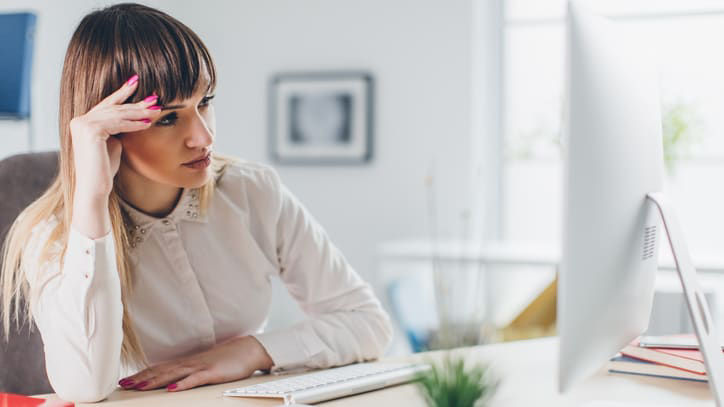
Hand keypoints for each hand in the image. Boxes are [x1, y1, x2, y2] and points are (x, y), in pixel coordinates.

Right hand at [69, 74, 160, 199]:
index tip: (135, 82)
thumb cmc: (104, 169)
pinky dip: (134, 124)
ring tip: (157, 110)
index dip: (122, 93)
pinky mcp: (90, 131)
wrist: (94, 187)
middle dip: (136, 103)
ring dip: (139, 113)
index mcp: (82, 121)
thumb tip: (132, 119)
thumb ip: (116, 129)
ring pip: (117, 115)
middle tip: (155, 98)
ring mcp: (82, 125)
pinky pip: (117, 124)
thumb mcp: (112, 143)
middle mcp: (79, 120)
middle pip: (113, 108)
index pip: (106, 104)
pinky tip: (147, 123)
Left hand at [118, 336, 273, 391]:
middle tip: (123, 385)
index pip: (160, 368)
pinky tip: (171, 389)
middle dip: (141, 378)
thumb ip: (191, 371)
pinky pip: (195, 379)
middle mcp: (191, 363)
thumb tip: (176, 379)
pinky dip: (182, 384)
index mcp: (188, 362)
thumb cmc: (229, 358)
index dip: (143, 374)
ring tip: (138, 387)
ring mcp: (201, 366)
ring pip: (173, 374)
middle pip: (161, 370)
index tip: (126, 380)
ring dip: (155, 381)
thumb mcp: (206, 365)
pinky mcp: (213, 372)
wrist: (249, 349)